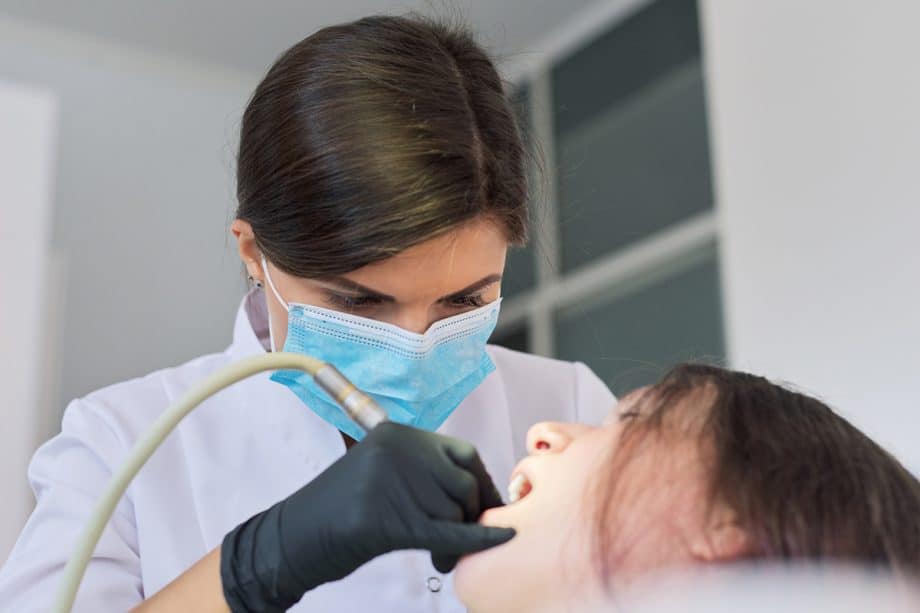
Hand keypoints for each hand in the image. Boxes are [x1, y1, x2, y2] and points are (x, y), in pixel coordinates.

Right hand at [220, 423, 514, 610]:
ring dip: (460, 540)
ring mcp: (392, 483)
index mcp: (396, 433)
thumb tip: (479, 485)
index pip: (463, 453)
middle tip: (465, 537)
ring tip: (442, 555)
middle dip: (473, 513)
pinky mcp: (389, 521)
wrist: (291, 538)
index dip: (482, 481)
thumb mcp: (380, 470)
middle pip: (465, 484)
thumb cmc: (339, 510)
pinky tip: (501, 542)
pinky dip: (478, 541)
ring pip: (456, 513)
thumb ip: (421, 467)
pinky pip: (449, 533)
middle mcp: (397, 451)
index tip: (488, 504)